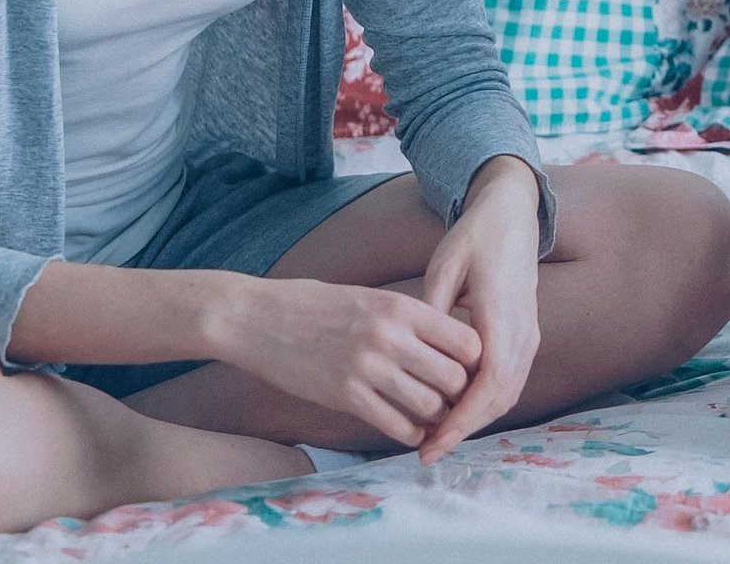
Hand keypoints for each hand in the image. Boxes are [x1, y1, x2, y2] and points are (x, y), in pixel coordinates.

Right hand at [215, 275, 481, 448]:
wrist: (256, 318)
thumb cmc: (313, 305)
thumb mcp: (368, 297)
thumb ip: (406, 317)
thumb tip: (447, 340)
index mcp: (400, 306)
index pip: (466, 340)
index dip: (473, 361)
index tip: (465, 369)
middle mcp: (390, 336)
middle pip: (454, 378)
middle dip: (460, 394)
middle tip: (456, 401)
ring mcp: (367, 368)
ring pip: (430, 406)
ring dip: (437, 418)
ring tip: (435, 418)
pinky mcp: (344, 396)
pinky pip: (396, 425)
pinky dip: (411, 433)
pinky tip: (410, 430)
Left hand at [415, 157, 544, 461]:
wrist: (513, 214)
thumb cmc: (476, 236)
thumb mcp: (445, 265)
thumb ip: (430, 310)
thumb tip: (410, 354)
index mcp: (502, 313)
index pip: (489, 383)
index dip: (462, 419)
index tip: (432, 441)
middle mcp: (523, 330)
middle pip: (501, 398)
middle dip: (464, 430)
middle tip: (426, 452)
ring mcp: (529, 335)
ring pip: (508, 394)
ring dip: (475, 420)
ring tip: (436, 437)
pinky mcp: (527, 336)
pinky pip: (510, 381)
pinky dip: (485, 403)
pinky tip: (455, 410)